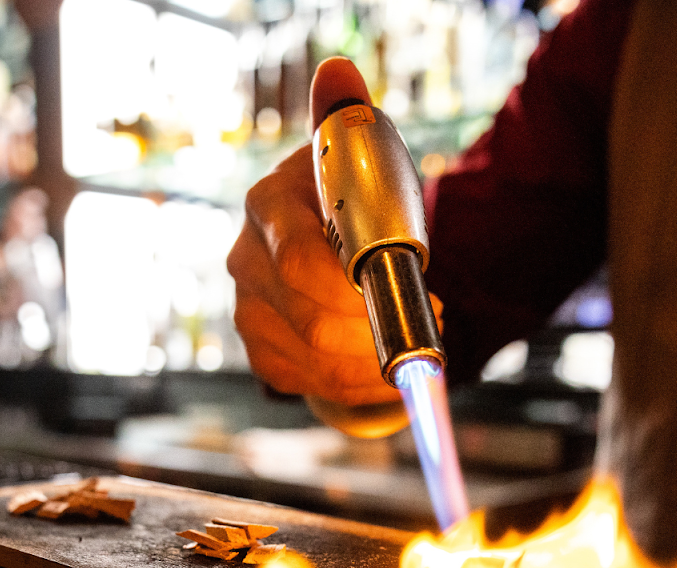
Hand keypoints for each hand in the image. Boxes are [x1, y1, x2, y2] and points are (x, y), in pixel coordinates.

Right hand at [227, 58, 407, 406]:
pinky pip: (314, 385)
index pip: (302, 264)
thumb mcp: (357, 156)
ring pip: (317, 362)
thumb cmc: (351, 197)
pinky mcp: (262, 354)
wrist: (332, 242)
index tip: (415, 288)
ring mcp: (248, 312)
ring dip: (377, 360)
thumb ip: (347, 116)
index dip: (360, 291)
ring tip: (416, 340)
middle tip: (429, 320)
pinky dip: (360, 384)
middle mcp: (246, 260)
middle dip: (382, 330)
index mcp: (268, 205)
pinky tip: (384, 363)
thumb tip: (338, 72)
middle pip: (314, 322)